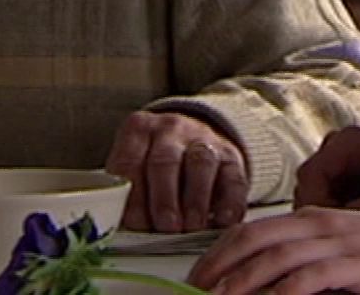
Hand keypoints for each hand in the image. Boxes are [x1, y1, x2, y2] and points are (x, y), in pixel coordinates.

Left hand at [103, 111, 246, 231]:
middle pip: (165, 161)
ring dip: (195, 199)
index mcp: (139, 130)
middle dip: (164, 197)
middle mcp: (171, 129)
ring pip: (200, 164)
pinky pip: (234, 178)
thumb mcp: (134, 166)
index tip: (135, 223)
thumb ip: (129, 192)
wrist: (193, 138)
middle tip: (166, 226)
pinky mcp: (231, 157)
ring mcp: (203, 140)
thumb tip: (126, 229)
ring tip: (190, 227)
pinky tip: (221, 221)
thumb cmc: (154, 164)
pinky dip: (230, 202)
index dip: (133, 196)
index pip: (130, 161)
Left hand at [187, 207, 359, 294]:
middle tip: (195, 290)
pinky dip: (284, 292)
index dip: (221, 251)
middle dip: (219, 266)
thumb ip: (318, 265)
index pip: (255, 229)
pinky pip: (312, 276)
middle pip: (255, 240)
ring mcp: (341, 242)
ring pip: (277, 257)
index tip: (198, 275)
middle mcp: (323, 224)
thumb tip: (282, 287)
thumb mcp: (352, 254)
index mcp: (317, 219)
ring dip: (241, 281)